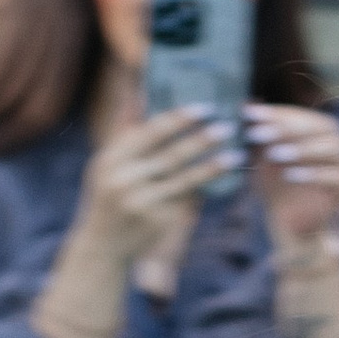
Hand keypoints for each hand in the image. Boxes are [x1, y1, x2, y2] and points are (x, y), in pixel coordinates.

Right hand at [78, 106, 233, 267]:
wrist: (102, 246)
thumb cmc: (107, 195)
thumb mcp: (106, 164)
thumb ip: (126, 131)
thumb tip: (140, 91)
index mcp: (112, 159)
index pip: (151, 133)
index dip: (179, 119)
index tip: (205, 107)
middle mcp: (126, 181)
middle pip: (172, 155)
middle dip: (202, 140)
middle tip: (228, 127)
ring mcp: (144, 203)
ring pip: (186, 180)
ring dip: (214, 167)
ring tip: (236, 155)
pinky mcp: (160, 222)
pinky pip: (188, 199)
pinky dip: (206, 187)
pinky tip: (224, 178)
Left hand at [247, 102, 338, 249]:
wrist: (291, 223)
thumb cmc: (276, 185)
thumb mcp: (263, 157)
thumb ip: (260, 131)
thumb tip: (246, 102)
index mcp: (321, 130)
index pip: (301, 114)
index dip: (276, 113)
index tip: (249, 114)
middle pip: (321, 126)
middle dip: (288, 127)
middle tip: (258, 132)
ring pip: (333, 148)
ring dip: (303, 149)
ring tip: (274, 154)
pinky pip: (335, 177)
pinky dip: (313, 174)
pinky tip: (289, 175)